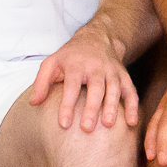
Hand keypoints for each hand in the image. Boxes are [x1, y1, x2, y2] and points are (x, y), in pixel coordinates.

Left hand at [25, 25, 139, 133]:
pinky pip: (130, 91)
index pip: (72, 86)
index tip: (64, 124)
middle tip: (87, 128)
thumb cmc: (70, 56)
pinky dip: (133, 106)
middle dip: (92, 108)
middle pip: (96, 88)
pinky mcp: (124, 76)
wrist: (96, 38)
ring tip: (108, 125)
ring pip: (114, 89)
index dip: (67, 105)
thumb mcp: (51, 63)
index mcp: (76, 64)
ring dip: (112, 107)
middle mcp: (96, 67)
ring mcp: (112, 71)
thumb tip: (34, 104)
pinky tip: (131, 122)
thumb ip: (41, 83)